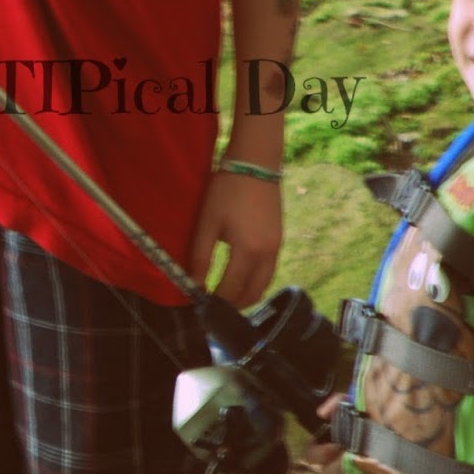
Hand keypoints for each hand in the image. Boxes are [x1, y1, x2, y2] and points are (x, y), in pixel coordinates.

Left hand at [187, 167, 280, 307]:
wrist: (255, 165)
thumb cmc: (226, 191)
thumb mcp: (208, 223)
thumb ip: (200, 256)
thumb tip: (193, 285)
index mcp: (248, 252)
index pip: (231, 290)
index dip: (215, 302)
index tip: (200, 308)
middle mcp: (267, 256)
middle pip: (251, 294)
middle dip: (232, 305)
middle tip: (212, 307)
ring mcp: (277, 249)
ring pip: (263, 285)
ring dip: (245, 295)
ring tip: (225, 296)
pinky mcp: (279, 241)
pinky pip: (268, 272)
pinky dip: (255, 282)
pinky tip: (240, 278)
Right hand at [301, 392, 372, 473]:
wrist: (395, 438)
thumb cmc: (368, 421)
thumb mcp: (354, 405)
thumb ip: (337, 404)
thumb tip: (322, 413)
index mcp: (326, 449)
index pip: (310, 456)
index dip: (318, 454)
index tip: (335, 445)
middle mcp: (332, 468)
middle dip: (340, 465)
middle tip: (354, 455)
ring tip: (365, 466)